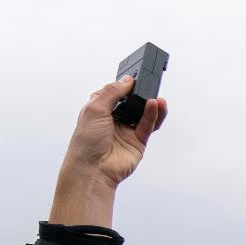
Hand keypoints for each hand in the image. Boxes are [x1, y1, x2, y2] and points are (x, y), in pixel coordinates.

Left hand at [49, 78, 167, 226]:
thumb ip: (112, 92)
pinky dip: (152, 116)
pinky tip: (155, 106)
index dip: (125, 85)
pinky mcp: (138, 142)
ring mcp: (127, 131)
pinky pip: (148, 126)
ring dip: (152, 106)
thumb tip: (127, 80)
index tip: (135, 76)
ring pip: (144, 115)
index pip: (116, 92)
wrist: (93, 168)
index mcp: (100, 108)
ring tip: (158, 98)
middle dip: (141, 94)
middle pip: (133, 102)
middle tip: (151, 85)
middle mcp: (115, 119)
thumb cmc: (87, 140)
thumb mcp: (95, 108)